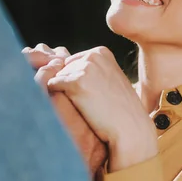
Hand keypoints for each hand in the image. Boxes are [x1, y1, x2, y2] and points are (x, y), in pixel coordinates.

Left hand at [23, 44, 107, 177]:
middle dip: (70, 85)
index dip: (78, 81)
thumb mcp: (109, 79)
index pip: (73, 61)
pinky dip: (58, 97)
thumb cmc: (118, 109)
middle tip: (91, 101)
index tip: (95, 93)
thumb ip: (90, 69)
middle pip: (64, 68)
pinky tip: (78, 107)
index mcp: (101, 52)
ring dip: (65, 92)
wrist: (129, 128)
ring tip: (86, 105)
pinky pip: (52, 85)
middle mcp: (93, 55)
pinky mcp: (75, 82)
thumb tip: (58, 65)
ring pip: (58, 77)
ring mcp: (84, 67)